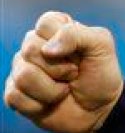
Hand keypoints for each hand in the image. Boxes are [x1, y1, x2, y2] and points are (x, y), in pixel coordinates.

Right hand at [4, 11, 123, 132]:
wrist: (100, 109)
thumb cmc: (101, 74)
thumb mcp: (101, 46)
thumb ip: (76, 35)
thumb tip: (47, 50)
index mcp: (55, 30)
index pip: (45, 23)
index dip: (63, 40)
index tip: (79, 52)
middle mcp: (35, 47)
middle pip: (30, 49)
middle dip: (60, 68)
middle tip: (74, 73)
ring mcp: (22, 70)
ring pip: (23, 76)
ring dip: (51, 89)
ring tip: (64, 89)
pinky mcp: (16, 94)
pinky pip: (15, 96)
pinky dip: (39, 104)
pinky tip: (50, 103)